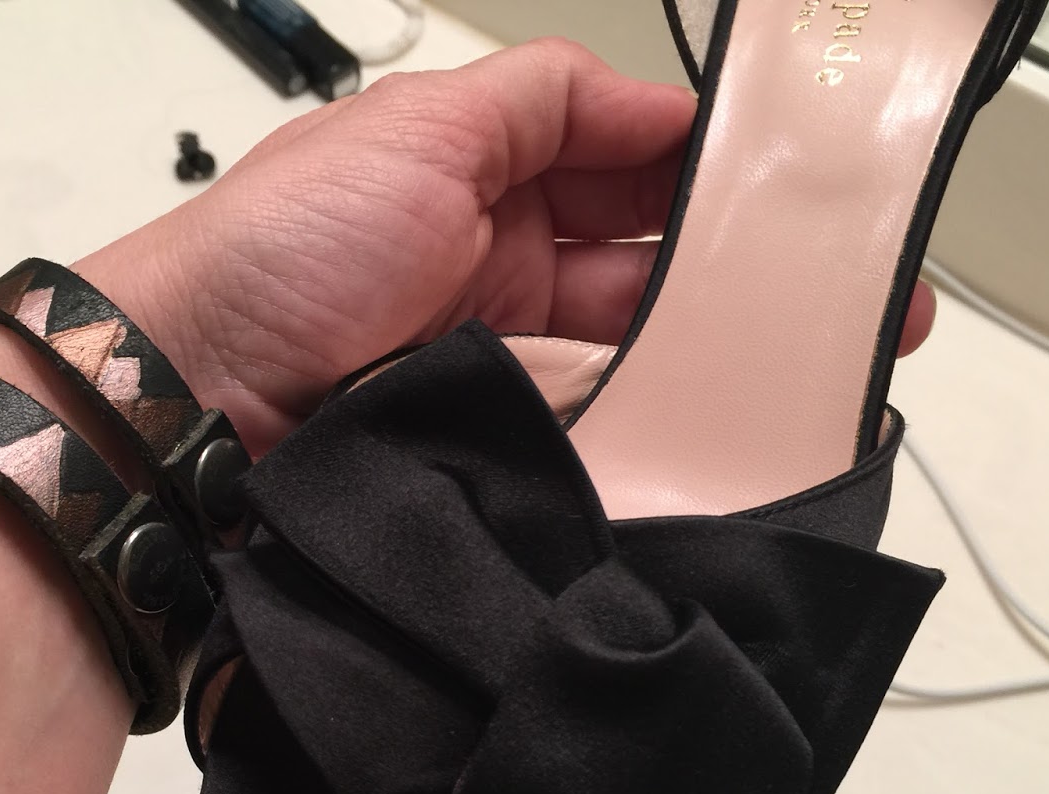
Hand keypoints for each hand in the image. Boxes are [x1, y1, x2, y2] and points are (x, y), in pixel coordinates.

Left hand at [84, 38, 935, 453]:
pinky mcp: (492, 442)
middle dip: (748, 276)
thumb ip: (542, 98)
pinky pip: (591, 434)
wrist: (193, 398)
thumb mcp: (419, 127)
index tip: (815, 190)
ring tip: (820, 368)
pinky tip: (729, 432)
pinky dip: (655, 433)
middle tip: (855, 301)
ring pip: (633, 355)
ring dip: (717, 357)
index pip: (629, 164)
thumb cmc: (285, 248)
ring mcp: (500, 364)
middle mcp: (502, 271)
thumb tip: (657, 96)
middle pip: (649, 268)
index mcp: (488, 179)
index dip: (719, 173)